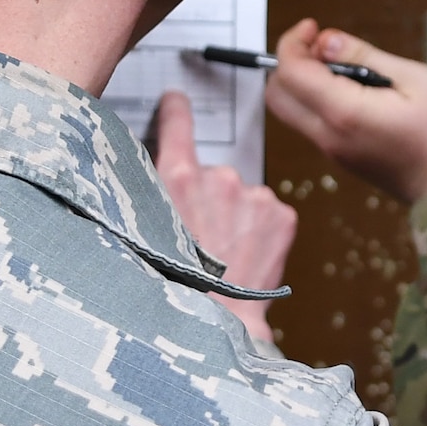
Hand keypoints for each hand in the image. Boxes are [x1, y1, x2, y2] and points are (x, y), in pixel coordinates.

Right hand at [153, 91, 296, 341]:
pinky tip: (246, 256)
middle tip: (200, 239)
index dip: (176, 110)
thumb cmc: (177, 287)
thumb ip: (152, 198)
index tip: (176, 101)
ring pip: (243, 198)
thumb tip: (161, 181)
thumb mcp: (145, 232)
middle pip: (213, 176)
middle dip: (209, 201)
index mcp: (177, 177)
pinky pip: (268, 214)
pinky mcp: (281, 214)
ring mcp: (254, 194)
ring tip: (223, 255)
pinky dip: (260, 231)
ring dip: (235, 218)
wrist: (218, 324)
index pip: (177, 123)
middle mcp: (217, 177)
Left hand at [265, 20, 426, 204]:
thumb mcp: (414, 79)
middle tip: (322, 47)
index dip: (294, 42)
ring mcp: (333, 152)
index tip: (313, 28)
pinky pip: (314, 124)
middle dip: (290, 62)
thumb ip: (364, 56)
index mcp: (344, 114)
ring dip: (305, 82)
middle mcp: (329, 137)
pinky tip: (357, 90)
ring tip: (346, 67)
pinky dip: (319, 100)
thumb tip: (326, 42)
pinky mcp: (343, 159)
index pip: (290, 73)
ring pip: (293, 111)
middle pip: (278, 95)